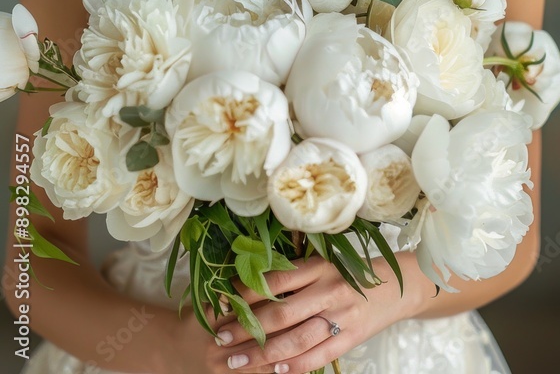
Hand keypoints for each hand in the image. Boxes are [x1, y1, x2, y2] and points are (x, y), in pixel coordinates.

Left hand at [201, 250, 433, 373]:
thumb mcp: (323, 263)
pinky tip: (273, 370)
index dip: (247, 292)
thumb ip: (293, 274)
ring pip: (295, 340)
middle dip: (247, 329)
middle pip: (281, 312)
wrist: (395, 286)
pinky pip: (316, 357)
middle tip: (221, 339)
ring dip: (263, 354)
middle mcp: (328, 290)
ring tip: (237, 362)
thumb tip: (249, 285)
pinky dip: (293, 366)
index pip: (276, 278)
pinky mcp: (349, 340)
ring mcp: (340, 317)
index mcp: (319, 266)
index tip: (223, 303)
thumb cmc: (350, 273)